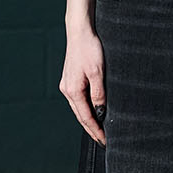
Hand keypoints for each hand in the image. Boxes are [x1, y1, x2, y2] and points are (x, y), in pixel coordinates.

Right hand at [59, 25, 106, 144]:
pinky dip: (86, 109)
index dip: (96, 131)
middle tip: (104, 141)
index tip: (106, 141)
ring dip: (89, 120)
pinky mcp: (70, 80)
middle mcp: (67, 90)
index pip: (86, 117)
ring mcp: (67, 85)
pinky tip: (93, 112)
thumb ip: (99, 94)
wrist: (80, 31)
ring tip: (100, 130)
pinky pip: (78, 100)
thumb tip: (101, 113)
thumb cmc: (90, 48)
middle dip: (92, 129)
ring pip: (79, 109)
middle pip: (80, 116)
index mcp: (73, 90)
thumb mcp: (98, 72)